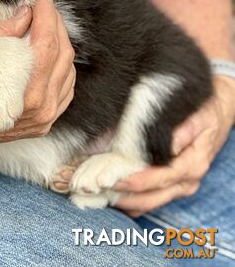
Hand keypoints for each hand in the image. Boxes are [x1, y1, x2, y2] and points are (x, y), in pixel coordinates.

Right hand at [0, 0, 75, 154]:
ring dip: (61, 43)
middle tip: (44, 7)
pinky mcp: (46, 120)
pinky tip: (51, 53)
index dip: (48, 14)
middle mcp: (40, 107)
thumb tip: (25, 14)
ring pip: (69, 70)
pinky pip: (65, 88)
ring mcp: (46, 116)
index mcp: (24, 92)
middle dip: (56, 24)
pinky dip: (62, 66)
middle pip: (63, 54)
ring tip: (46, 26)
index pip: (47, 44)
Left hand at [114, 76, 234, 215]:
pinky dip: (132, 200)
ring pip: (150, 202)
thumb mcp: (196, 116)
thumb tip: (165, 144)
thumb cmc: (204, 113)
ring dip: (125, 201)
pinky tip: (113, 193)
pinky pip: (151, 199)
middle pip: (153, 197)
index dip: (137, 181)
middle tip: (98, 188)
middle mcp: (187, 180)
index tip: (115, 180)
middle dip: (125, 196)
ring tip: (100, 192)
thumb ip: (181, 131)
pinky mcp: (174, 185)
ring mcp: (181, 186)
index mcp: (192, 164)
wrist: (218, 114)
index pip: (161, 179)